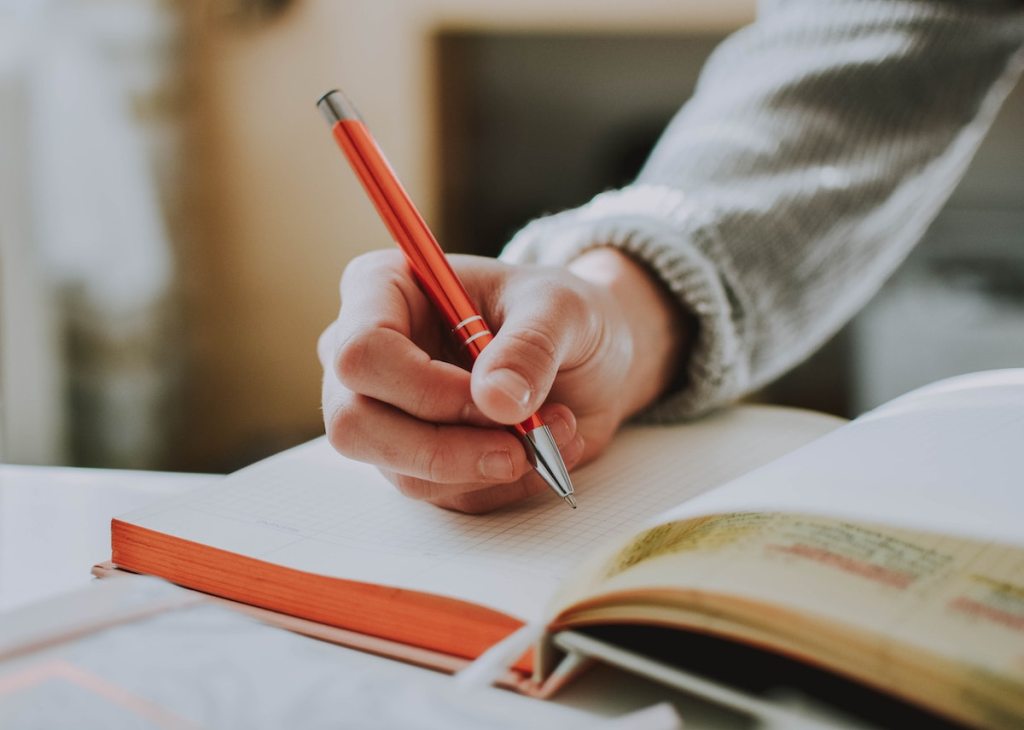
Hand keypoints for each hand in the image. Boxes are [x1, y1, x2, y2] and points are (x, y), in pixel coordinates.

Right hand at [319, 247, 686, 512]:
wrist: (587, 355)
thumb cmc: (560, 313)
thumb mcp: (562, 309)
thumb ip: (530, 346)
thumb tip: (497, 401)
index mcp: (382, 289)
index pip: (361, 352)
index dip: (423, 387)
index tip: (494, 399)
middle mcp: (367, 355)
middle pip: (355, 424)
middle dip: (445, 448)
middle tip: (521, 444)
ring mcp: (383, 414)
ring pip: (402, 471)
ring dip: (488, 465)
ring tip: (555, 429)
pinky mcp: (414, 460)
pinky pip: (443, 494)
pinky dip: (502, 482)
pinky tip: (543, 448)